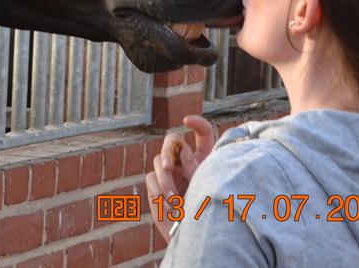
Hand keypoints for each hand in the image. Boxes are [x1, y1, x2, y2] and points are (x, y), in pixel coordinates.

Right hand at [144, 115, 218, 243]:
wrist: (193, 238)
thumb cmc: (207, 213)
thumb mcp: (205, 187)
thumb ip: (194, 167)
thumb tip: (181, 149)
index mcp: (205, 159)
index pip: (203, 134)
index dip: (196, 123)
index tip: (186, 121)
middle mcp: (185, 162)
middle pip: (171, 140)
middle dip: (168, 150)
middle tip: (169, 166)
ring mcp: (169, 173)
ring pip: (159, 161)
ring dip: (166, 181)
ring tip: (175, 200)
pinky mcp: (156, 185)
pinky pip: (151, 179)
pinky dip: (159, 192)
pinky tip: (170, 207)